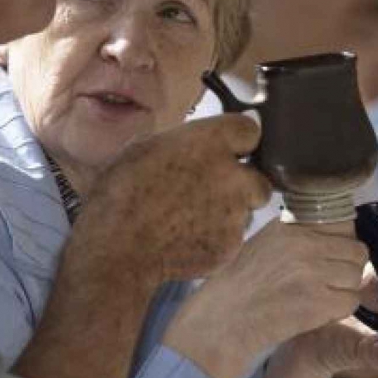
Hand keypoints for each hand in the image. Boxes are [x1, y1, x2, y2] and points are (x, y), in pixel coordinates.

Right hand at [83, 115, 271, 283]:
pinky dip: (215, 238)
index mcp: (210, 143)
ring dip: (228, 212)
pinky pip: (231, 238)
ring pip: (246, 211)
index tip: (227, 148)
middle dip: (242, 184)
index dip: (237, 141)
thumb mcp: (144, 147)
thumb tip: (191, 146)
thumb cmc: (121, 194)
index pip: (249, 131)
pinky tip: (186, 237)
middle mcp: (232, 176)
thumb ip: (181, 143)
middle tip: (213, 190)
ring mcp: (235, 215)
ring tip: (191, 217)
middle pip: (259, 177)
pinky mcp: (230, 246)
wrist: (118, 247)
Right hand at [165, 221, 368, 377]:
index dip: (342, 248)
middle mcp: (303, 245)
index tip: (334, 260)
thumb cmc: (240, 286)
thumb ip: (297, 236)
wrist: (223, 320)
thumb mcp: (264, 244)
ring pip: (356, 278)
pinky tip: (319, 313)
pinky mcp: (317, 302)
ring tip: (322, 298)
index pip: (344, 228)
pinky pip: (350, 303)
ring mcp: (311, 273)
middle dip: (348, 270)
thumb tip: (333, 234)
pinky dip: (339, 311)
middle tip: (331, 284)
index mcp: (290, 227)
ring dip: (344, 291)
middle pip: (356, 253)